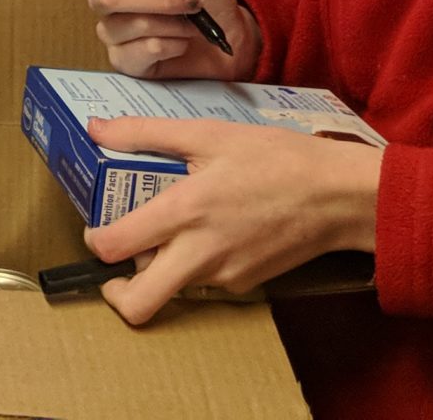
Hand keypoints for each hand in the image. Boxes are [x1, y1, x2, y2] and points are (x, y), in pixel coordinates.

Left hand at [82, 116, 382, 323]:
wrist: (338, 196)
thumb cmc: (277, 158)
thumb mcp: (208, 133)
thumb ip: (145, 132)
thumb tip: (97, 128)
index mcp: (185, 211)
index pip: (116, 246)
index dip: (94, 242)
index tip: (96, 230)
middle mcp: (200, 254)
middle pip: (139, 304)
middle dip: (117, 293)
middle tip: (115, 267)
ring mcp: (224, 276)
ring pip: (171, 291)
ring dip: (158, 272)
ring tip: (166, 233)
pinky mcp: (245, 285)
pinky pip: (203, 283)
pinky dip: (193, 266)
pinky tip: (208, 232)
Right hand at [87, 0, 259, 81]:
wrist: (229, 33)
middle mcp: (107, 0)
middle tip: (191, 1)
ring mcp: (113, 32)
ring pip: (129, 25)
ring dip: (173, 22)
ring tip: (191, 23)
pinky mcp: (126, 61)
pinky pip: (142, 51)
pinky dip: (172, 45)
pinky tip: (181, 43)